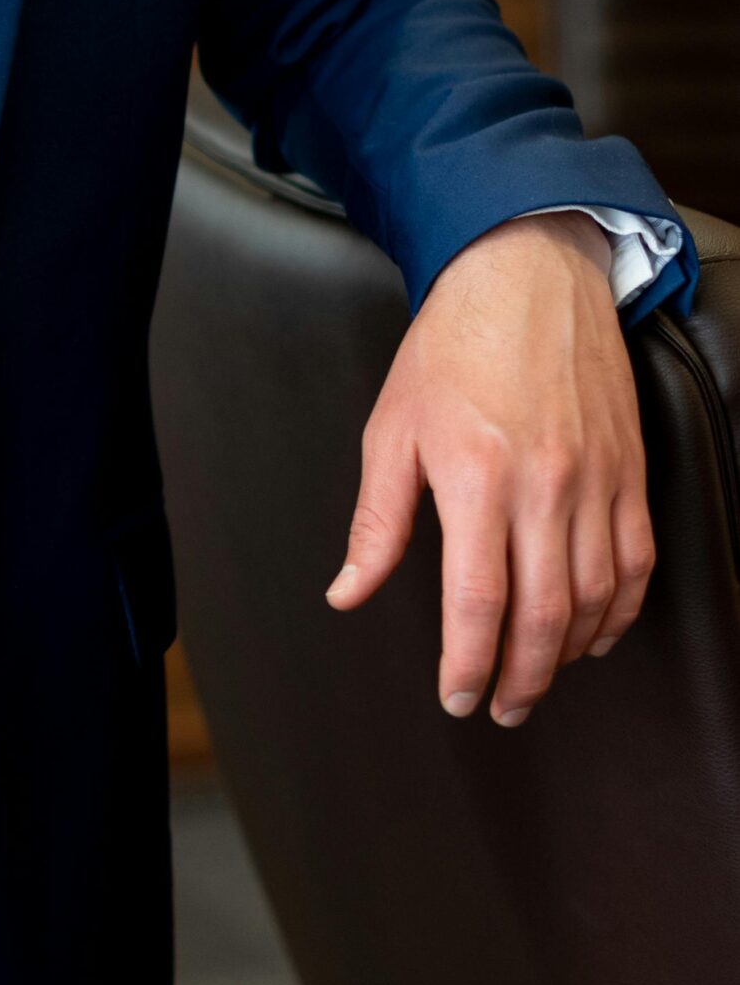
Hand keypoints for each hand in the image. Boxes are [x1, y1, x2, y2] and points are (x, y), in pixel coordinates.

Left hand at [325, 214, 653, 725]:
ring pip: (596, 596)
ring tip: (538, 680)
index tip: (457, 697)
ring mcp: (597, 479)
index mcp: (478, 479)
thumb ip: (377, 522)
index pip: (479, 601)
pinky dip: (619, 609)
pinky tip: (595, 634)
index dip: (469, 663)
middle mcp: (546, 486)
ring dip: (569, 653)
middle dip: (521, 677)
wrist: (530, 276)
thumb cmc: (452, 348)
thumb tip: (349, 591)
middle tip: (500, 708)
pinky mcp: (629, 470)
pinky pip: (635, 559)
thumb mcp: (392, 430)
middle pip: (545, 614)